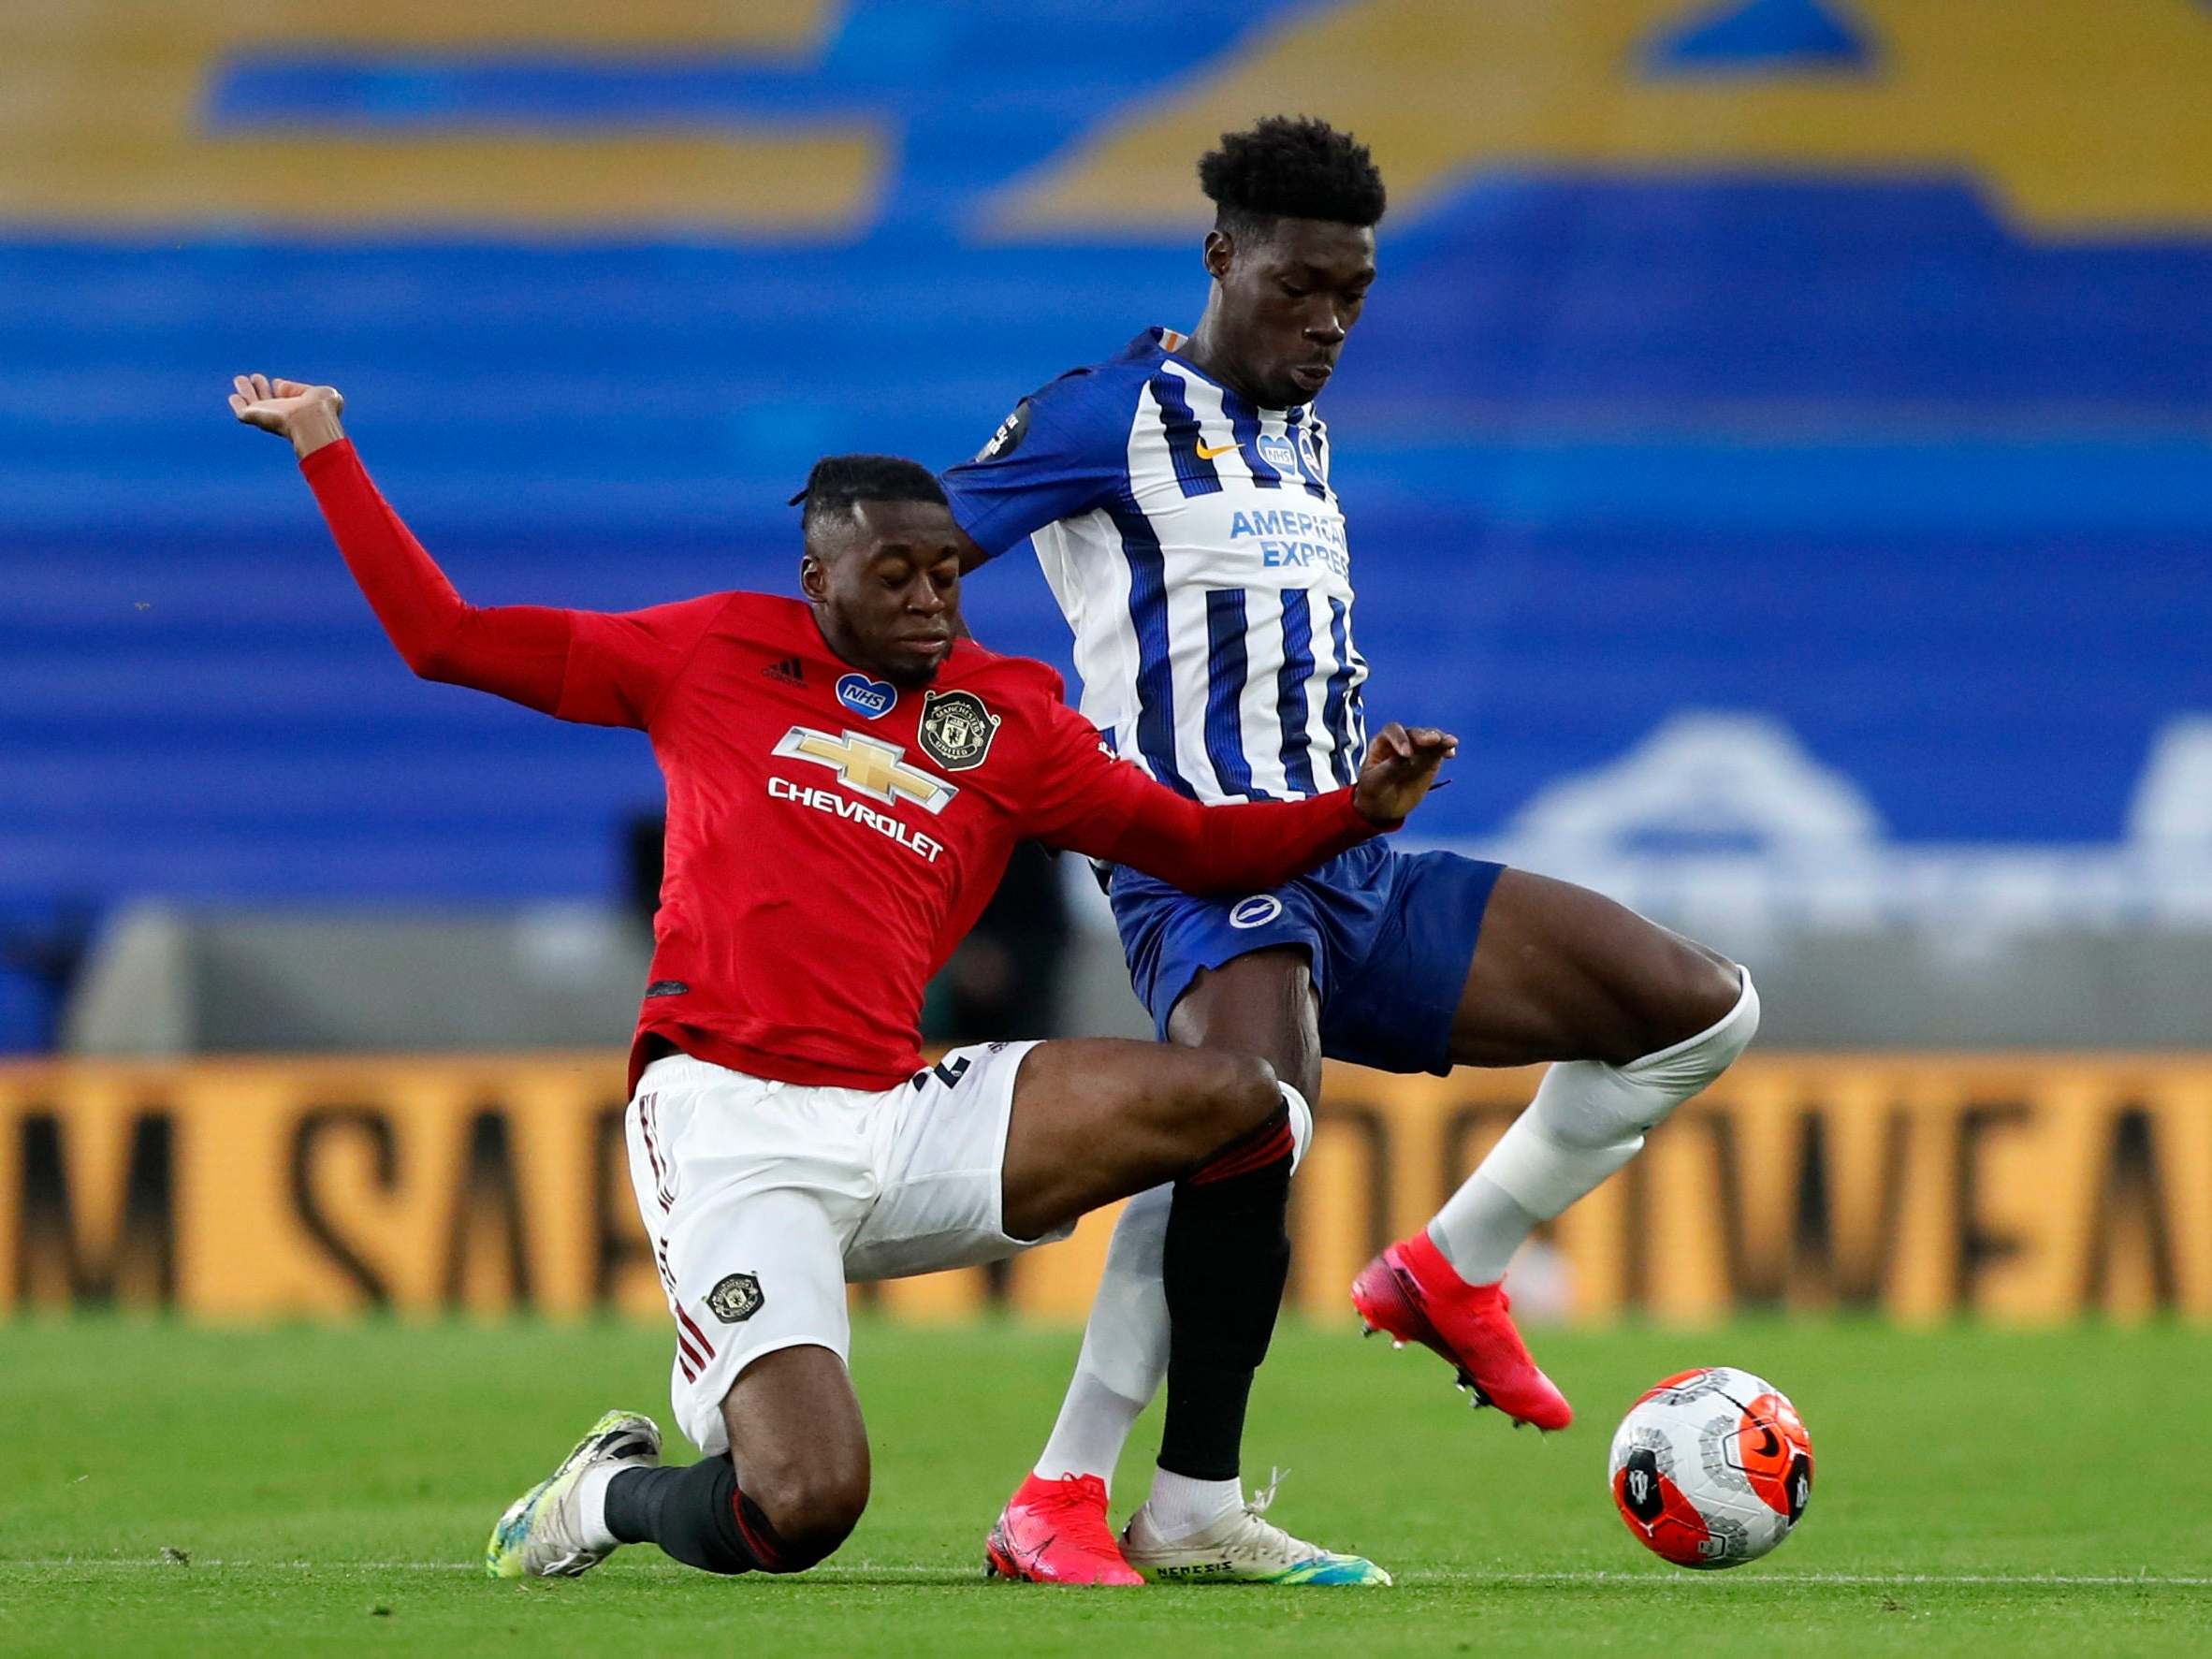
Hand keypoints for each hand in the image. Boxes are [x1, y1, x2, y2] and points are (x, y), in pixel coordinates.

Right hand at [228, 374, 345, 457]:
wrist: (311, 420)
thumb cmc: (322, 409)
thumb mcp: (323, 393)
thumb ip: (305, 388)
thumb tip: (280, 385)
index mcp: (300, 408)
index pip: (288, 398)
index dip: (284, 389)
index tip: (279, 384)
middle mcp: (283, 413)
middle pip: (269, 401)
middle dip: (263, 389)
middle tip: (257, 378)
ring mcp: (268, 415)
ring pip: (254, 404)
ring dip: (247, 391)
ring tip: (240, 379)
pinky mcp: (254, 416)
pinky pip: (242, 411)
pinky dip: (237, 404)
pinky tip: (234, 397)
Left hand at [1352, 722, 1456, 824]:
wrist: (1383, 807)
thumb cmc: (1373, 791)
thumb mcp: (1375, 783)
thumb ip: (1389, 769)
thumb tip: (1407, 759)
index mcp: (1382, 743)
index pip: (1392, 732)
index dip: (1400, 739)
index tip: (1406, 754)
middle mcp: (1401, 742)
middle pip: (1413, 733)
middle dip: (1424, 736)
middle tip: (1434, 740)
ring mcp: (1417, 750)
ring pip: (1429, 739)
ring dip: (1440, 739)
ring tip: (1450, 743)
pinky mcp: (1429, 760)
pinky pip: (1438, 752)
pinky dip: (1445, 750)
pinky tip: (1451, 753)